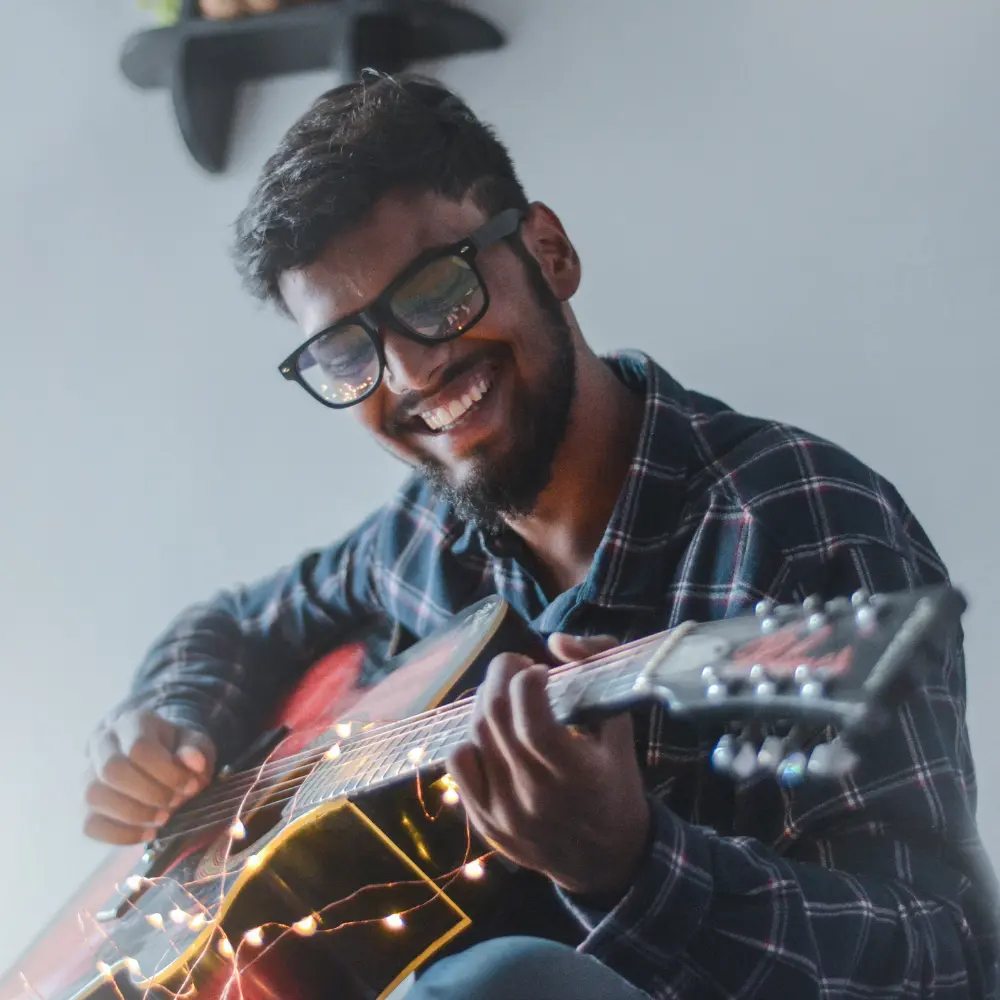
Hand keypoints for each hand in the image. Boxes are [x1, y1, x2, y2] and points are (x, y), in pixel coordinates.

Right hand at [84, 709, 216, 844]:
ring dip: (133, 814)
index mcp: (133, 723)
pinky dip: (119, 835)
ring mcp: (88, 773)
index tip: (189, 786)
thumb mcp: (194, 742)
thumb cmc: (176, 749)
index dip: (166, 772)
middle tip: (174, 804)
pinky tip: (147, 834)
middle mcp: (103, 744)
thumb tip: (193, 761)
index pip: (140, 748)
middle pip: (112, 770)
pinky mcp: (84, 805)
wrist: (154, 756)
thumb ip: (196, 749)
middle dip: (148, 793)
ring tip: (162, 819)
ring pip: (94, 796)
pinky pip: (89, 824)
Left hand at [447, 634, 650, 900]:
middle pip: (495, 717)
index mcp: (574, 774)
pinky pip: (459, 766)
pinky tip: (491, 734)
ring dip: (485, 701)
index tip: (540, 670)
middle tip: (516, 666)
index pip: (531, 718)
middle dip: (501, 675)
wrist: (606, 861)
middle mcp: (534, 795)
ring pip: (475, 735)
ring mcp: (504, 812)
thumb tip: (557, 641)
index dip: (527, 680)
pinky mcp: (484, 823)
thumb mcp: (621, 727)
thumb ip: (597, 671)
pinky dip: (470, 738)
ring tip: (505, 695)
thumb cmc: (616, 785)